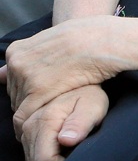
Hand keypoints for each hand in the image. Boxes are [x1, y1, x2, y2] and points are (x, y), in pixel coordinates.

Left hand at [4, 17, 127, 125]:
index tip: (46, 87)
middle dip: (30, 98)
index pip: (11, 79)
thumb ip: (27, 56)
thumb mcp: (51, 39)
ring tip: (55, 107)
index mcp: (17, 50)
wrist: (104, 40)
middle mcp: (17, 63)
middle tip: (53, 97)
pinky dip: (32, 123)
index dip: (29, 86)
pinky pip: (24, 116)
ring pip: (18, 105)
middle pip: (14, 93)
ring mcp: (26, 77)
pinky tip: (46, 123)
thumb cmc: (85, 37)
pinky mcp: (38, 92)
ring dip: (34, 110)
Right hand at [19, 84, 107, 160]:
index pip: (43, 160)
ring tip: (70, 154)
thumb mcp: (93, 106)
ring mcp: (26, 130)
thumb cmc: (91, 96)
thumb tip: (66, 140)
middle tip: (75, 158)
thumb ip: (80, 122)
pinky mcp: (27, 134)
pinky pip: (30, 157)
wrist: (82, 84)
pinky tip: (60, 154)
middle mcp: (30, 125)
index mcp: (45, 119)